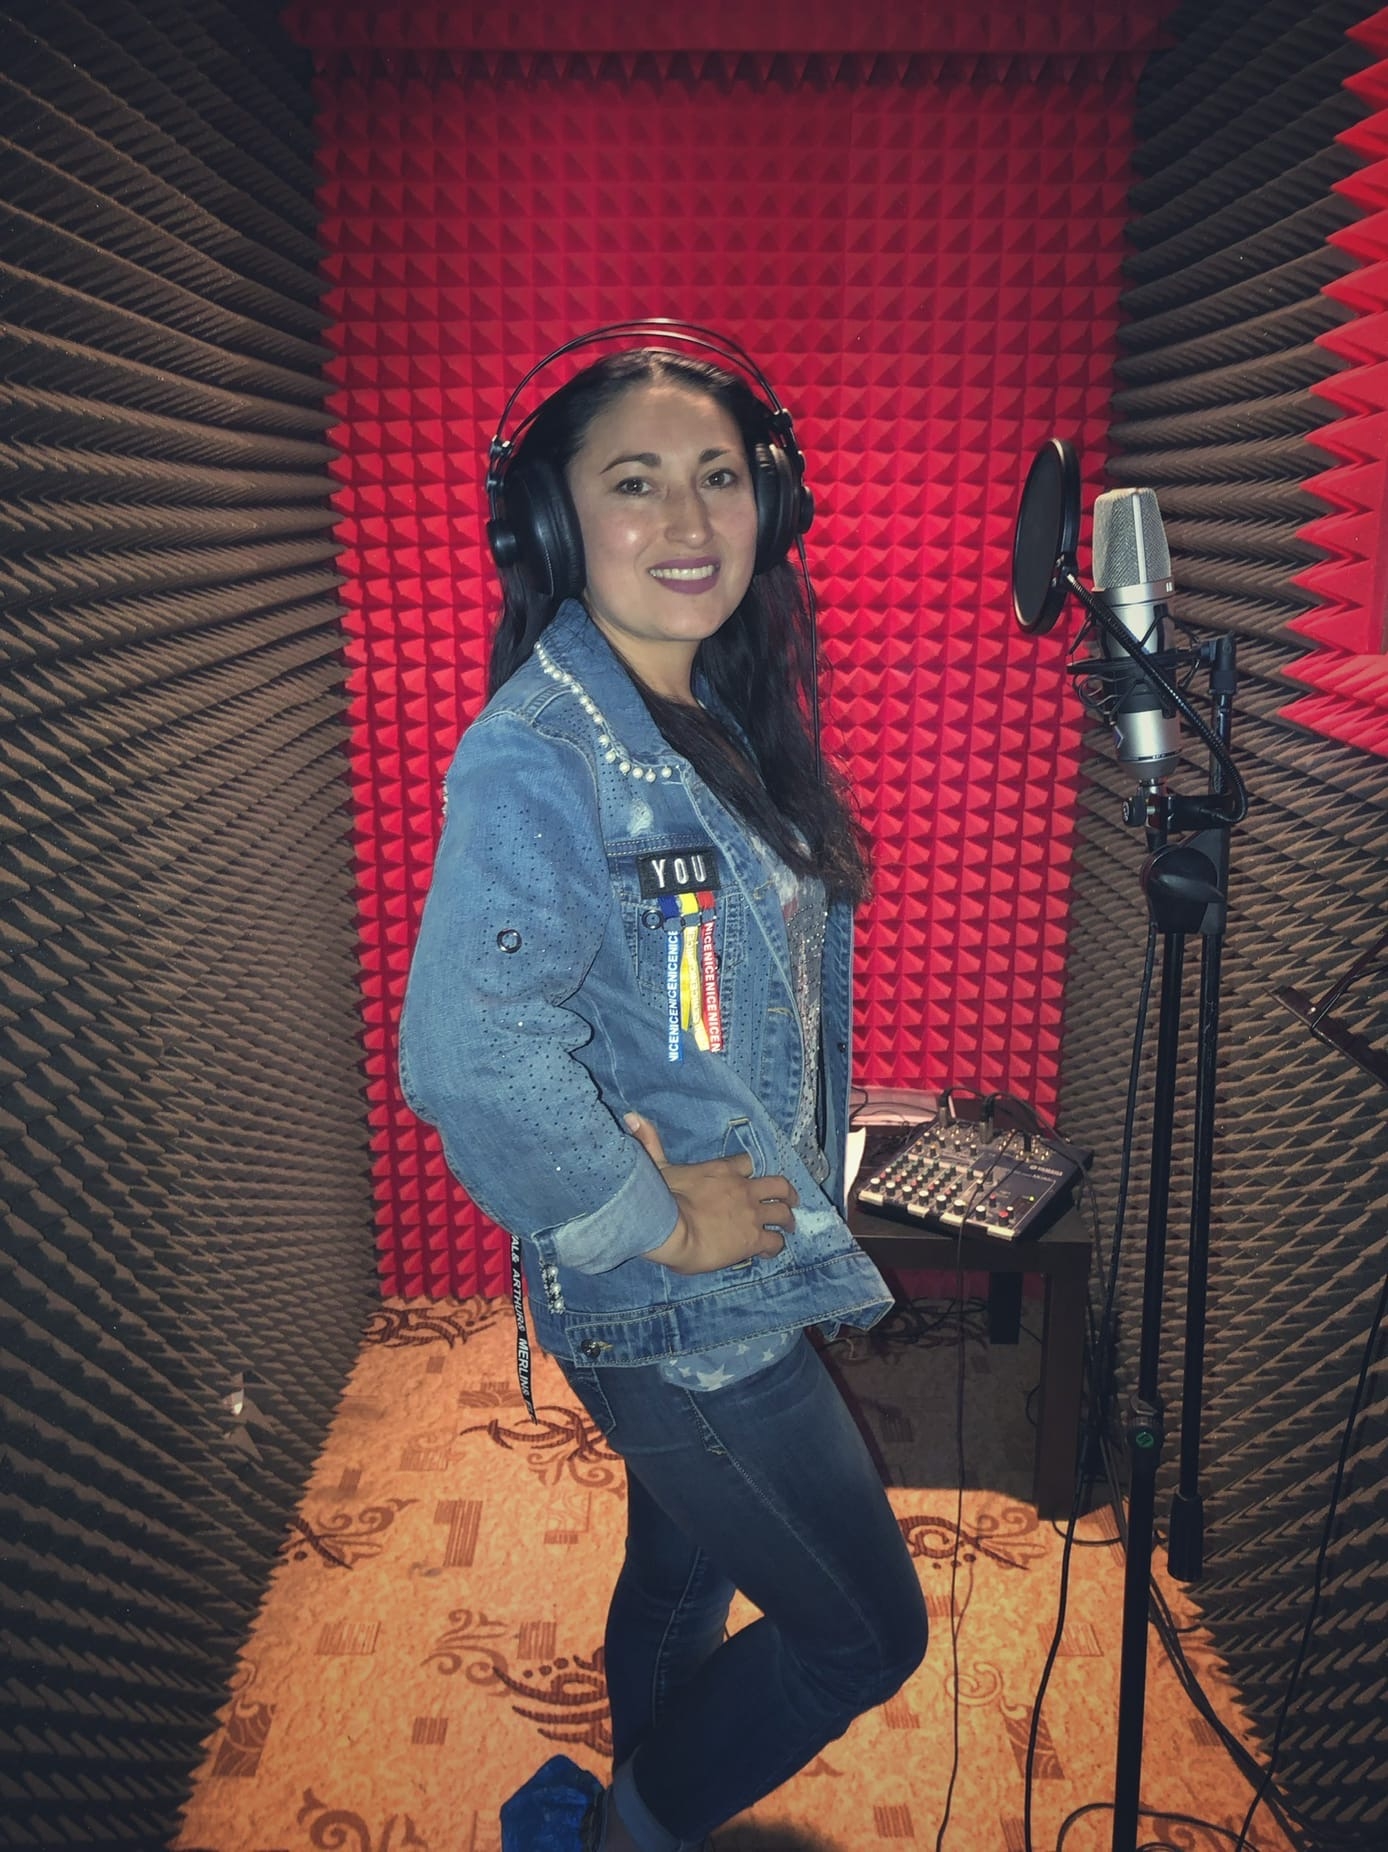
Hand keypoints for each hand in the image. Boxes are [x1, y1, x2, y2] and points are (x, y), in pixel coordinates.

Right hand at [625, 1111, 796, 1274]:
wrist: (670, 1230)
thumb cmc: (661, 1198)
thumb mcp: (655, 1165)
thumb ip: (649, 1142)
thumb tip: (632, 1116)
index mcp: (722, 1170)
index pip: (748, 1163)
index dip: (752, 1170)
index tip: (753, 1177)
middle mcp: (743, 1189)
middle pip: (778, 1185)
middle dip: (786, 1192)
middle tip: (789, 1200)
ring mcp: (751, 1214)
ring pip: (782, 1213)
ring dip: (787, 1219)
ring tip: (789, 1225)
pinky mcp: (753, 1239)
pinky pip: (775, 1242)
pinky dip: (776, 1246)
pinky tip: (772, 1251)